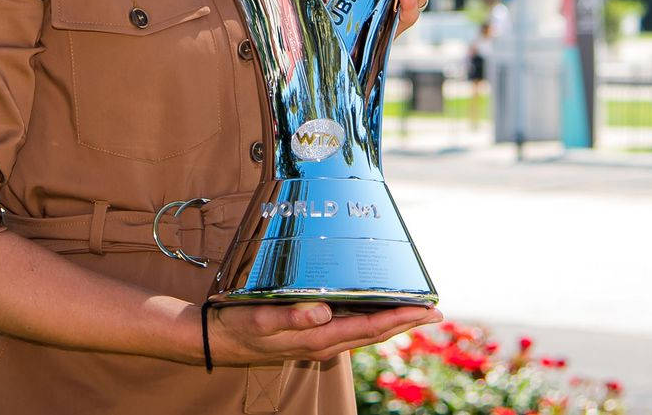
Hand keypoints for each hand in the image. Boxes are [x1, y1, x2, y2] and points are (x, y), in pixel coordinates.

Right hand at [207, 301, 440, 365]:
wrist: (219, 340)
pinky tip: (373, 309)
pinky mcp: (311, 333)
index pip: (368, 328)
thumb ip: (290, 316)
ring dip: (390, 321)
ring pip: (364, 332)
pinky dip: (369, 320)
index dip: (399, 319)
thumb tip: (323, 312)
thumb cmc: (238, 326)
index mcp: (317, 338)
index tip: (425, 311)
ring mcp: (318, 340)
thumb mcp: (259, 319)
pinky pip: (350, 329)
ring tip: (413, 310)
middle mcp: (323, 342)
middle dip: (404, 322)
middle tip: (433, 311)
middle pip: (374, 332)